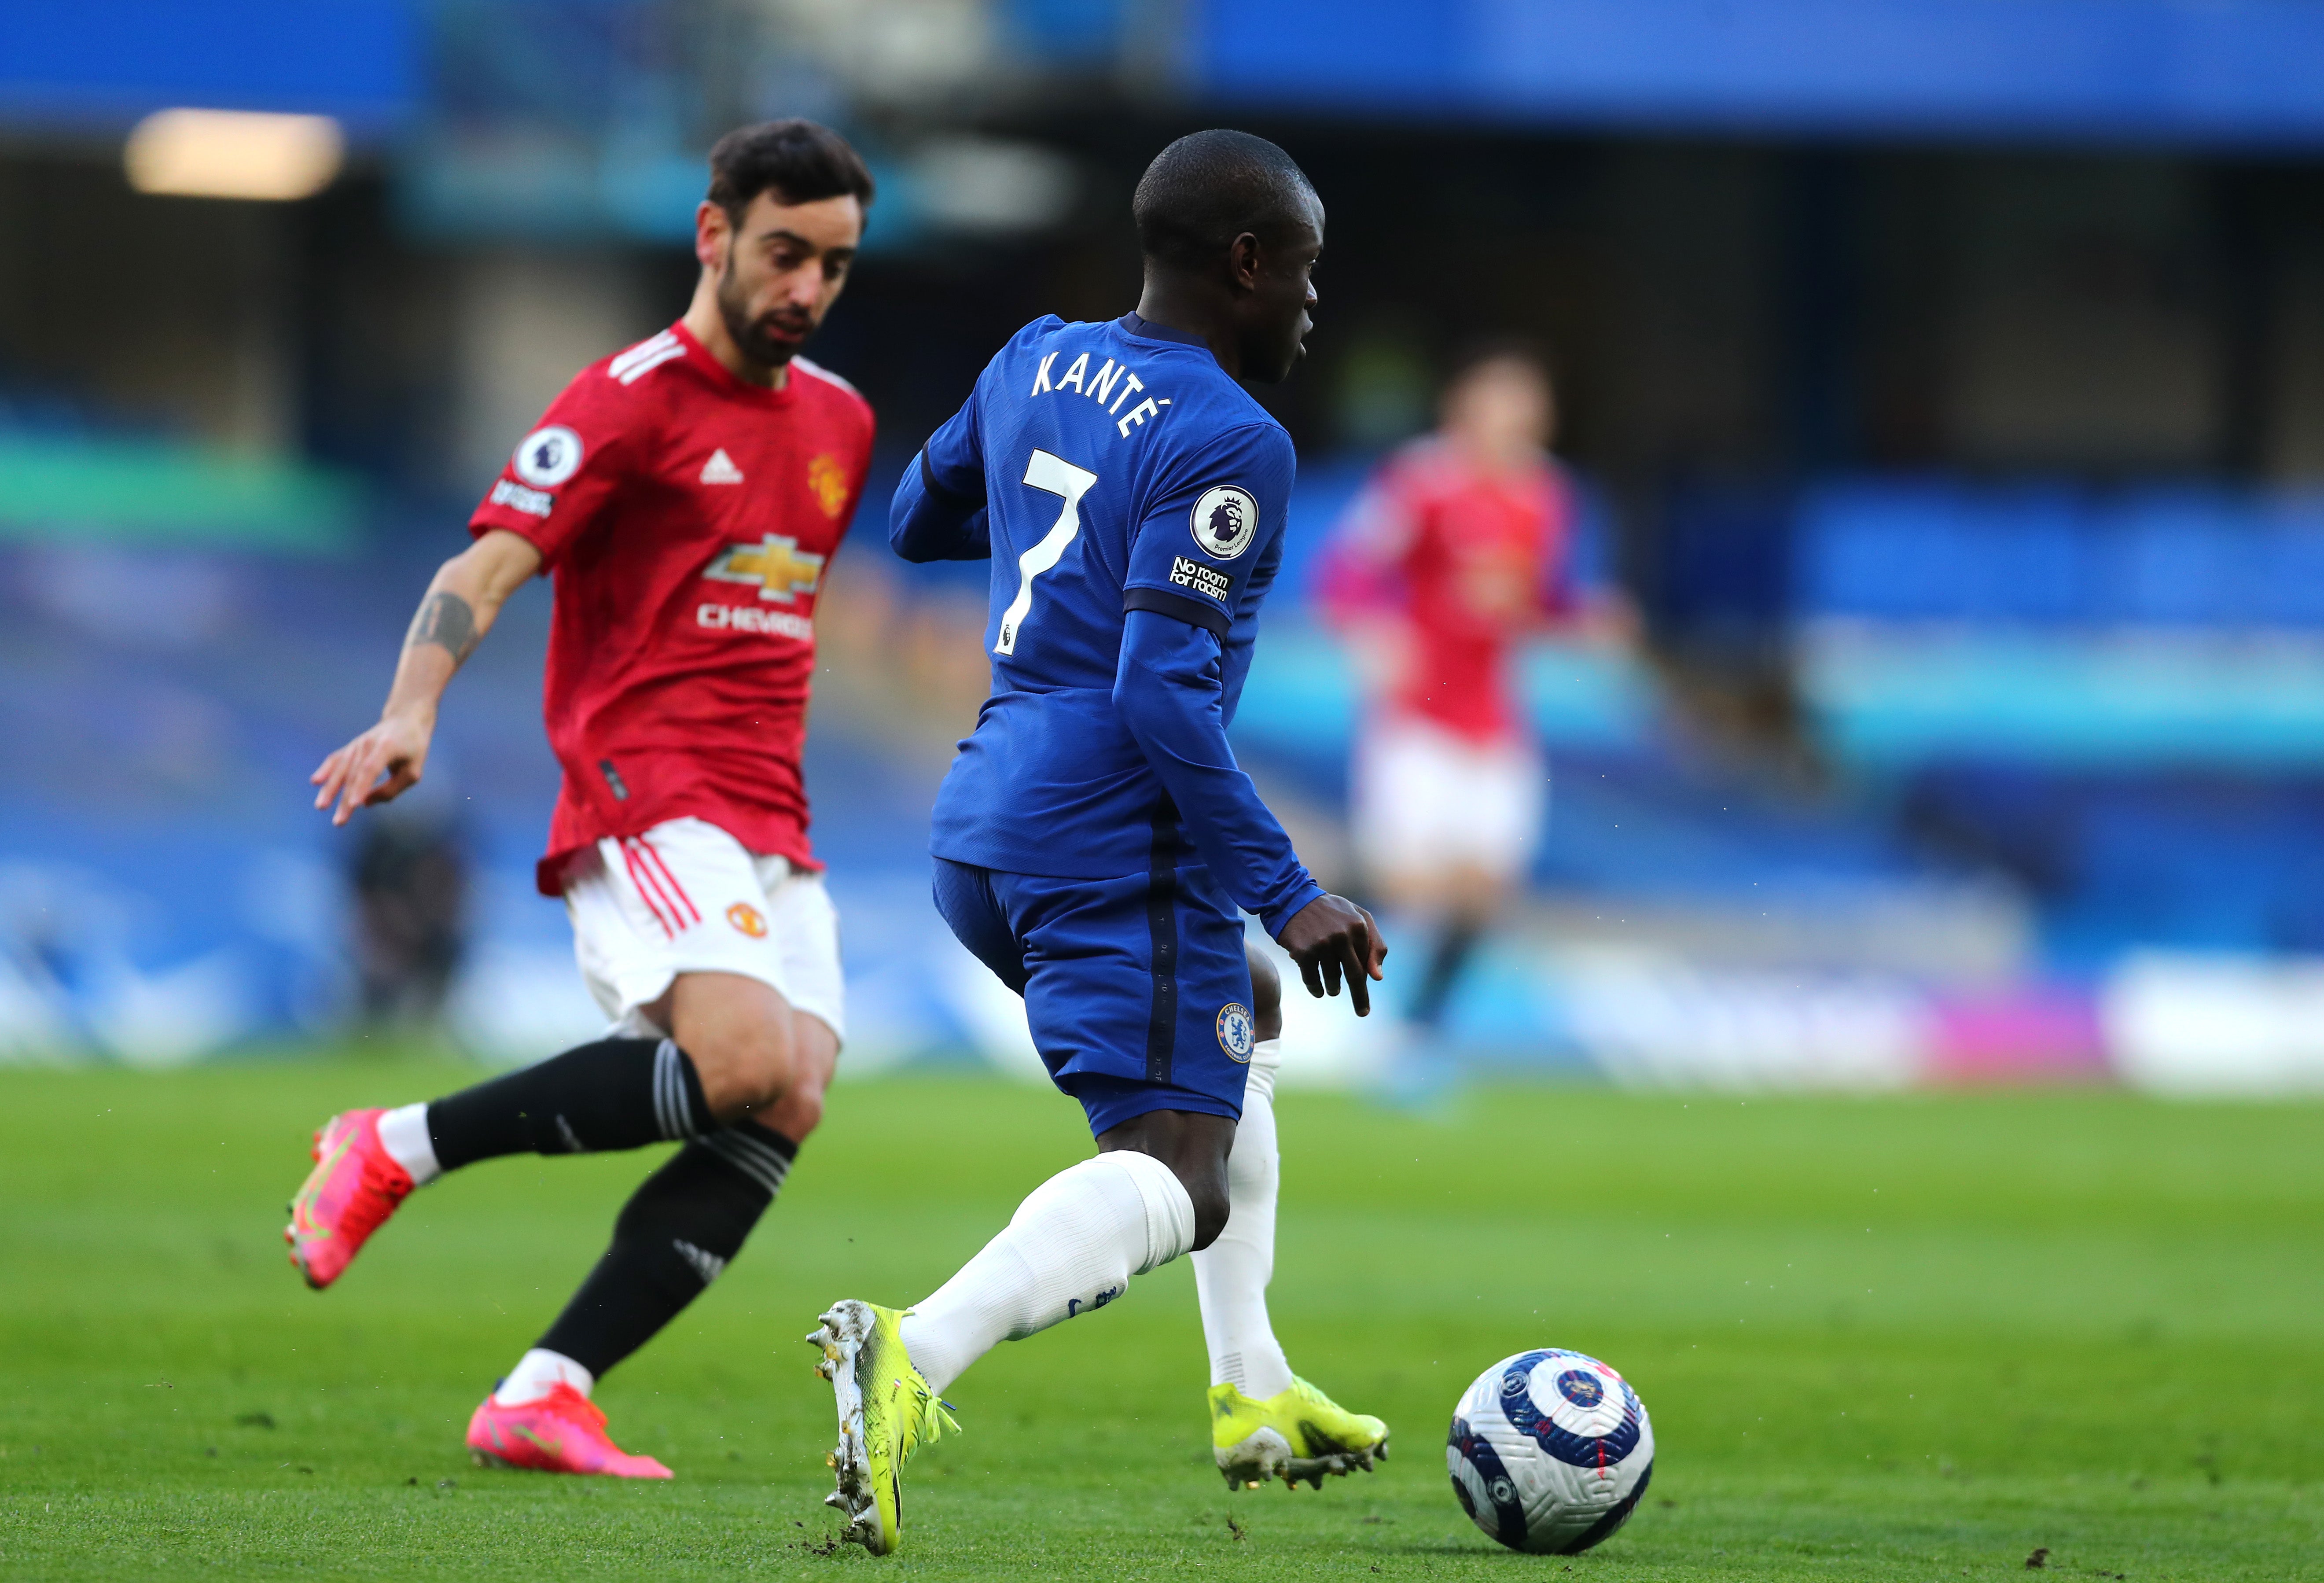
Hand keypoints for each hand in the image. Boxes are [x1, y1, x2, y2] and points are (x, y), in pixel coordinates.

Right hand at [311, 709, 432, 825]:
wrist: (405, 719)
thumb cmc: (413, 749)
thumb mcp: (413, 771)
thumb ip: (391, 789)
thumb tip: (366, 804)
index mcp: (387, 747)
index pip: (371, 769)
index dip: (362, 787)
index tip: (355, 805)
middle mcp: (368, 744)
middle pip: (354, 774)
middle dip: (345, 800)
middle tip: (339, 822)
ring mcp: (357, 744)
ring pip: (341, 768)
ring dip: (330, 789)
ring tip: (321, 806)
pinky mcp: (350, 747)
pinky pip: (336, 759)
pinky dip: (325, 769)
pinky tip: (315, 781)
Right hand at [1276, 894, 1387, 1016]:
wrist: (1291, 898)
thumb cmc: (1328, 911)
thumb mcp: (1357, 917)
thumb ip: (1374, 943)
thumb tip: (1378, 977)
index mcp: (1358, 926)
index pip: (1367, 962)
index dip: (1366, 979)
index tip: (1366, 997)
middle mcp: (1342, 935)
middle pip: (1355, 975)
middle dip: (1360, 997)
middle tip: (1363, 1012)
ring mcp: (1322, 944)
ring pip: (1333, 979)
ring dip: (1333, 989)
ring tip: (1333, 990)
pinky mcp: (1304, 952)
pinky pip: (1312, 980)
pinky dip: (1316, 989)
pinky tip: (1318, 990)